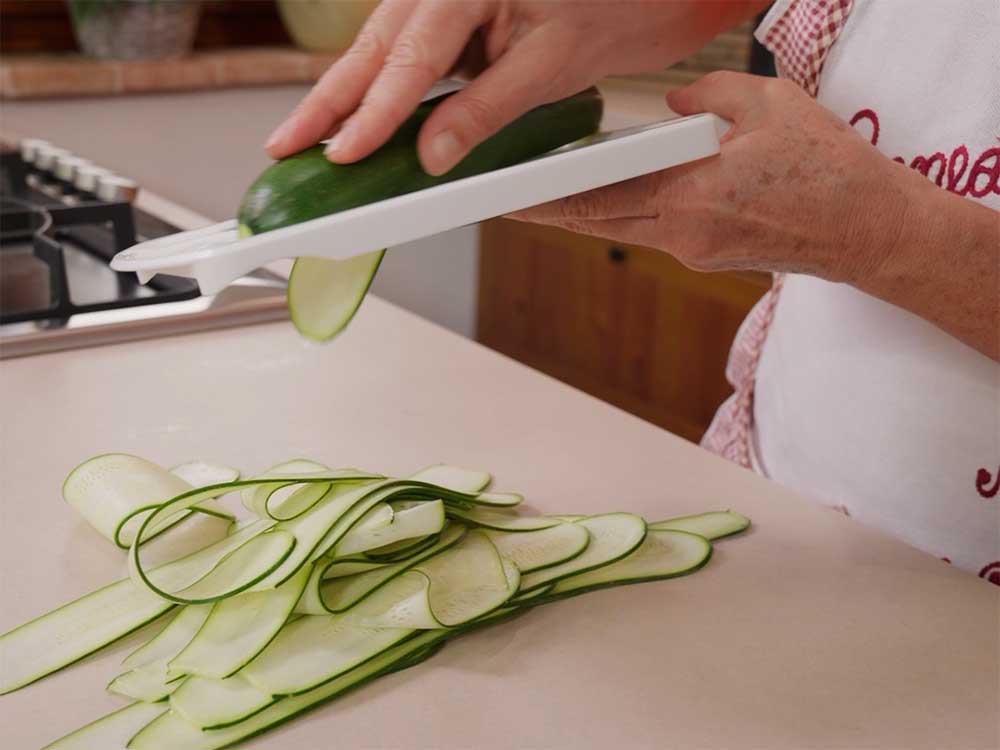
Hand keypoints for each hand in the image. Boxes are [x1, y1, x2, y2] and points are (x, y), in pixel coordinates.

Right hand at [265, 0, 765, 174]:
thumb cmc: (618, 5)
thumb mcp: (553, 64)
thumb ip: (486, 109)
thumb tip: (432, 156)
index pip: (411, 55)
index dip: (372, 111)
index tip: (341, 151)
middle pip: (376, 45)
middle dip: (330, 100)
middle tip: (286, 144)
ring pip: (383, 47)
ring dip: (347, 95)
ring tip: (308, 136)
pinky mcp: (455, 10)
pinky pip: (408, 49)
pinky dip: (383, 86)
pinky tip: (360, 115)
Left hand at [512, 71, 917, 284]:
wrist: (868, 232)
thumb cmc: (828, 168)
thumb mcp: (769, 105)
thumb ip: (709, 96)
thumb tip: (672, 104)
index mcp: (691, 193)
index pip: (599, 197)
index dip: (546, 201)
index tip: (507, 200)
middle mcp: (683, 232)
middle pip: (597, 223)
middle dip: (548, 213)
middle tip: (505, 203)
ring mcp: (693, 251)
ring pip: (621, 229)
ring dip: (584, 213)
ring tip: (548, 195)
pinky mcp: (706, 257)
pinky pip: (652, 231)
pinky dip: (626, 214)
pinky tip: (614, 196)